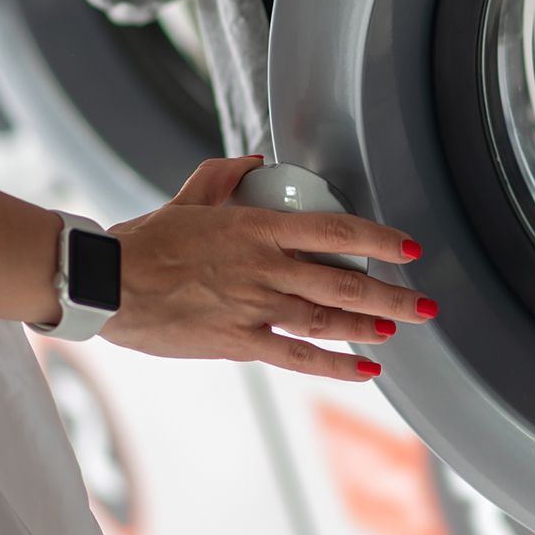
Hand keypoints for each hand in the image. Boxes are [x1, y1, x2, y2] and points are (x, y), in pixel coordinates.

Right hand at [102, 157, 434, 381]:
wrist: (106, 285)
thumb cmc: (143, 241)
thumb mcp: (188, 198)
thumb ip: (223, 176)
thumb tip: (253, 163)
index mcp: (257, 228)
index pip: (335, 229)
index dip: (378, 237)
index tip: (408, 246)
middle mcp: (266, 268)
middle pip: (344, 281)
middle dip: (392, 293)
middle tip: (427, 303)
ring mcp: (255, 307)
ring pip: (328, 319)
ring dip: (370, 325)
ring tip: (402, 329)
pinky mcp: (238, 342)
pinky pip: (297, 358)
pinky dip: (335, 365)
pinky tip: (367, 371)